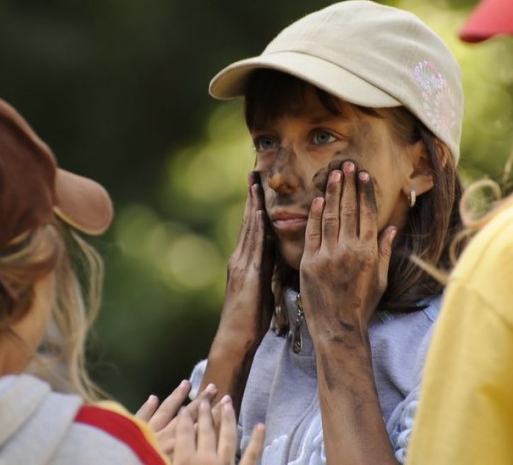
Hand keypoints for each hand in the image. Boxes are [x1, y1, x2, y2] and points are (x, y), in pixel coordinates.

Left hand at [137, 381, 217, 457]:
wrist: (115, 460)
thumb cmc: (143, 462)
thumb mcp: (168, 462)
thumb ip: (181, 455)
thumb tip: (198, 448)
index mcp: (174, 446)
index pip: (197, 427)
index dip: (211, 415)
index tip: (223, 403)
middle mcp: (163, 435)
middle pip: (185, 416)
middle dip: (200, 402)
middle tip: (212, 387)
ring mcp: (146, 429)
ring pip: (165, 411)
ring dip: (176, 397)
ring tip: (186, 383)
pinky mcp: (129, 429)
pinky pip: (141, 416)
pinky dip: (147, 407)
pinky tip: (153, 397)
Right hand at [172, 399, 265, 464]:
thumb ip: (163, 461)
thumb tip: (155, 451)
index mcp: (185, 460)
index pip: (184, 433)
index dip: (183, 418)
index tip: (183, 407)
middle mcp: (206, 459)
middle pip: (206, 430)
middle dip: (205, 411)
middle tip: (207, 395)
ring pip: (227, 437)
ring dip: (228, 418)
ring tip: (227, 401)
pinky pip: (251, 456)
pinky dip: (257, 441)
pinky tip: (260, 426)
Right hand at [213, 172, 274, 355]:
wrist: (236, 338)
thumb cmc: (251, 320)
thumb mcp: (262, 289)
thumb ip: (266, 270)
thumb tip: (276, 256)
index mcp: (245, 262)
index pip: (252, 229)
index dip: (255, 207)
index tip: (258, 188)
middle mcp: (240, 258)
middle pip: (248, 222)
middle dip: (251, 198)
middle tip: (254, 174)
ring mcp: (242, 265)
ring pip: (249, 229)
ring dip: (253, 206)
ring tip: (256, 185)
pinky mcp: (247, 273)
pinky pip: (254, 246)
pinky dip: (257, 228)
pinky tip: (261, 214)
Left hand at [300, 161, 395, 343]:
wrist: (338, 328)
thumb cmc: (362, 306)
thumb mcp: (380, 279)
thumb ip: (385, 252)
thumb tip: (391, 229)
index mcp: (369, 253)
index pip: (367, 214)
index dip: (364, 193)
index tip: (363, 175)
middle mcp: (350, 250)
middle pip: (349, 209)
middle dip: (348, 185)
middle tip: (347, 164)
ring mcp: (329, 255)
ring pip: (330, 216)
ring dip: (331, 192)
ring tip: (333, 174)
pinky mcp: (310, 262)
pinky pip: (312, 232)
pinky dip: (314, 215)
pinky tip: (317, 199)